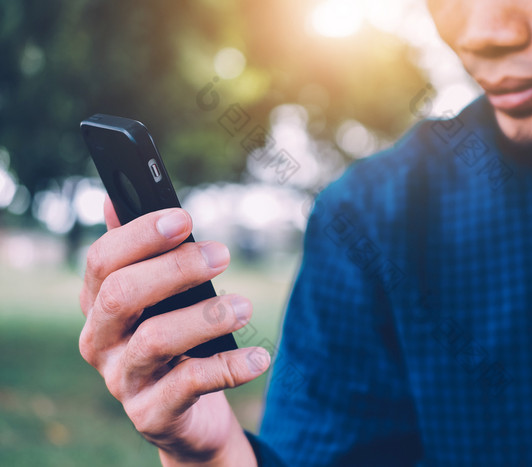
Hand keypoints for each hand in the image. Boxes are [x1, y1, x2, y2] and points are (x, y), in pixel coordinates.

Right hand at [79, 197, 268, 465]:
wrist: (186, 413)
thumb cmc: (176, 339)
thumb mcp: (159, 298)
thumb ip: (142, 254)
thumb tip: (115, 200)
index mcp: (99, 304)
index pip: (103, 261)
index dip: (139, 236)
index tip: (183, 218)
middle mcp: (100, 341)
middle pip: (121, 294)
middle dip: (175, 268)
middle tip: (223, 254)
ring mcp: (123, 380)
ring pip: (155, 339)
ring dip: (206, 316)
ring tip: (245, 307)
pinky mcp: (152, 413)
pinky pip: (190, 384)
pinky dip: (230, 367)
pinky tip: (260, 357)